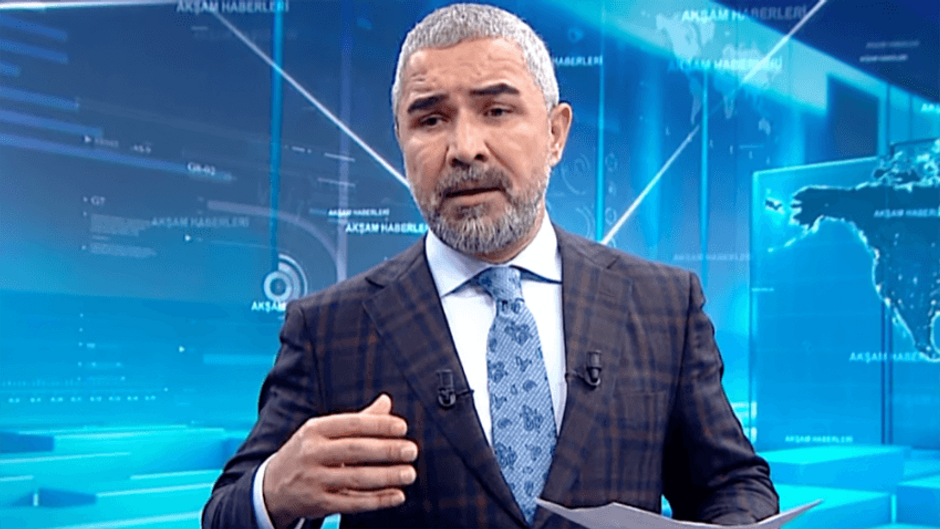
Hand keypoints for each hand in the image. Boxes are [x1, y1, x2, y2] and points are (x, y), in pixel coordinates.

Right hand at [262, 394, 417, 527]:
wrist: (271, 487)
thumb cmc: (306, 453)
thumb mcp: (323, 432)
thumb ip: (357, 420)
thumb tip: (386, 401)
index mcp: (315, 430)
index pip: (351, 424)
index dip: (378, 425)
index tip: (402, 428)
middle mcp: (312, 453)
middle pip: (355, 450)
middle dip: (387, 450)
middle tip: (411, 451)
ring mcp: (313, 480)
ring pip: (355, 478)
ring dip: (387, 477)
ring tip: (409, 474)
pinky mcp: (318, 503)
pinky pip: (352, 503)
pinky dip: (377, 500)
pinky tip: (397, 496)